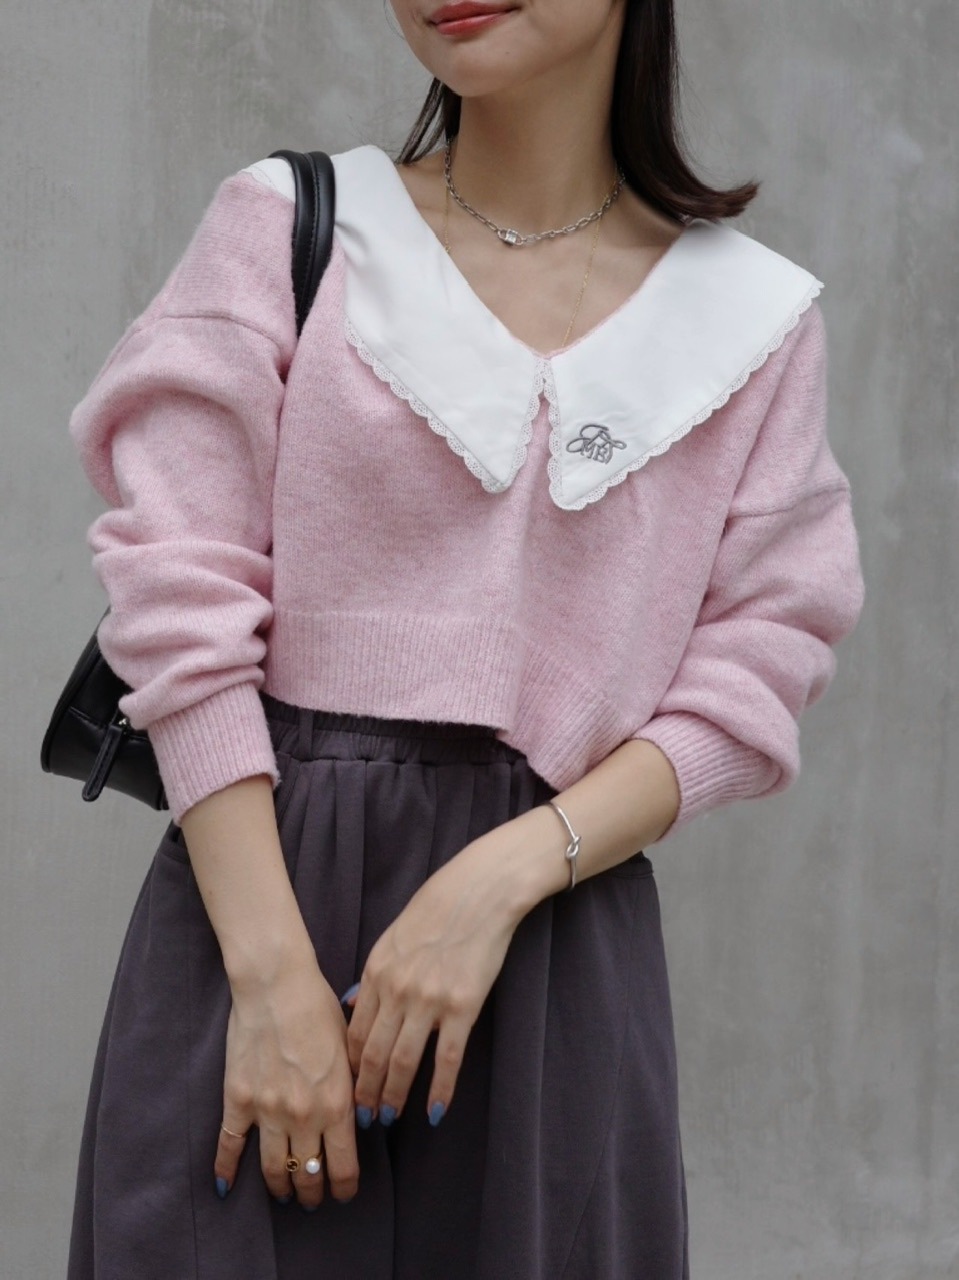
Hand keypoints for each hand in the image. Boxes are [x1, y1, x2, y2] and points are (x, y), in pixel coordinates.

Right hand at [214, 954, 359, 1207]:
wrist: (277, 984)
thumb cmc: (318, 1007)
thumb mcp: (350, 1048)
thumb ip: (354, 1086)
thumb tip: (363, 1116)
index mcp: (337, 1104)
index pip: (343, 1166)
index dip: (344, 1187)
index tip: (343, 1193)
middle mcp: (304, 1116)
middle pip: (308, 1174)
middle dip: (312, 1192)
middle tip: (312, 1198)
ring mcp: (267, 1110)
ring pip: (274, 1169)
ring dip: (281, 1187)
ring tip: (284, 1195)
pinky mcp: (238, 1099)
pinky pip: (230, 1145)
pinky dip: (227, 1169)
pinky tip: (227, 1186)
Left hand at [346, 837, 528, 1126]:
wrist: (478, 891)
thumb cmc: (436, 909)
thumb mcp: (392, 938)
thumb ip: (373, 976)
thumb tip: (351, 1005)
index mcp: (377, 972)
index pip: (355, 1032)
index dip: (349, 1066)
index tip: (346, 1089)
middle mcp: (397, 990)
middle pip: (374, 1054)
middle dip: (365, 1091)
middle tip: (362, 1119)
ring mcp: (429, 1000)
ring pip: (404, 1061)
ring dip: (394, 1095)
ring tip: (388, 1119)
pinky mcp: (463, 1006)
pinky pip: (447, 1057)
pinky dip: (440, 1088)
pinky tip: (435, 1110)